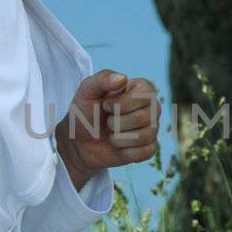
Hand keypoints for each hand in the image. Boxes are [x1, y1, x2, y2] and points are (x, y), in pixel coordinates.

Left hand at [57, 69, 160, 185]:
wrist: (79, 141)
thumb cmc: (85, 112)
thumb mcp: (87, 90)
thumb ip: (102, 78)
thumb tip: (123, 78)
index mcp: (142, 89)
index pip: (144, 94)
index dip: (121, 103)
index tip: (106, 105)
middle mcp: (152, 107)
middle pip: (142, 118)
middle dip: (115, 123)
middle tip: (107, 121)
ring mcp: (152, 129)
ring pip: (143, 137)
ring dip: (118, 138)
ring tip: (111, 133)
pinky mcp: (149, 148)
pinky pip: (144, 152)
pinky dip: (124, 151)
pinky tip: (118, 146)